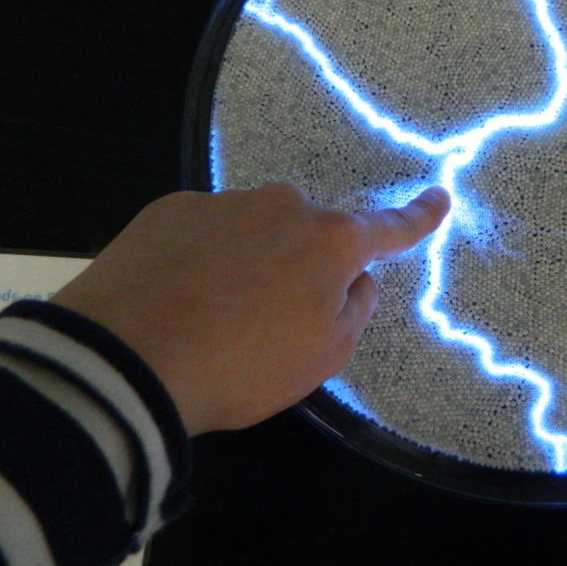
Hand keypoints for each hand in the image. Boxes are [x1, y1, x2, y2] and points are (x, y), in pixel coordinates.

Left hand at [51, 183, 449, 435]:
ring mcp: (223, 203)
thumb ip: (354, 310)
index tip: (439, 199)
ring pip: (254, 231)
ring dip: (249, 262)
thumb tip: (358, 279)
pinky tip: (177, 299)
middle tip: (271, 318)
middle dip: (302, 263)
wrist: (127, 361)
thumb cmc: (243, 366)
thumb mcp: (322, 357)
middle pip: (309, 233)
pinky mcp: (169, 211)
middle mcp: (283, 208)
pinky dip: (202, 260)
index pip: (387, 228)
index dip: (417, 218)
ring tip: (212, 317)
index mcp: (330, 243)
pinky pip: (205, 233)